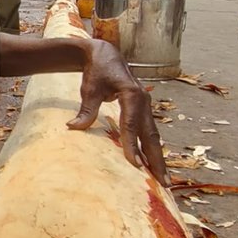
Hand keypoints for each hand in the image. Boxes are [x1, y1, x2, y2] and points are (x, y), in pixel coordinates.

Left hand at [67, 40, 168, 185]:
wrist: (105, 54)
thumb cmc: (97, 71)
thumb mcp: (89, 88)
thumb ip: (86, 108)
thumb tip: (74, 127)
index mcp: (132, 95)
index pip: (131, 125)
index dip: (133, 146)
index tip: (136, 165)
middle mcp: (144, 101)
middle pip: (151, 134)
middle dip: (157, 159)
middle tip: (163, 182)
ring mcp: (146, 106)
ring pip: (154, 135)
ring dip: (158, 157)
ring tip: (164, 179)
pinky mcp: (144, 110)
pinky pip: (150, 132)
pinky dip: (153, 148)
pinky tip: (154, 163)